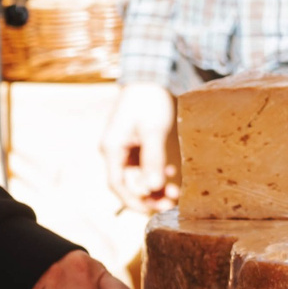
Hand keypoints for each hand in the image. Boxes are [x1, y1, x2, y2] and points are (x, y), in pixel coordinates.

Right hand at [103, 83, 176, 206]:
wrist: (151, 76)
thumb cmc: (149, 101)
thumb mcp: (153, 130)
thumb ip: (153, 159)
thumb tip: (153, 187)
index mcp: (112, 148)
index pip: (117, 184)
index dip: (132, 201)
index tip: (151, 212)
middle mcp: (115, 150)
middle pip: (127, 183)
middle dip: (148, 196)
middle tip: (170, 204)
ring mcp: (124, 147)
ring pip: (137, 176)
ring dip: (154, 186)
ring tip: (175, 194)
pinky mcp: (135, 143)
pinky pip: (143, 165)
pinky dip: (156, 173)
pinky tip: (172, 174)